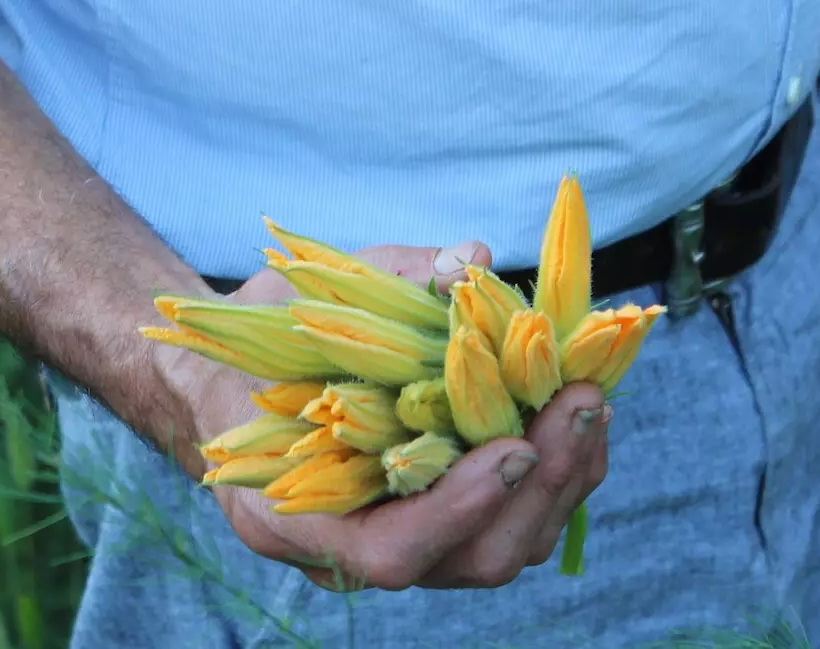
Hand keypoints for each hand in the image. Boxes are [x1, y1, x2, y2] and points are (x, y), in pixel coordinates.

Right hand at [159, 241, 611, 590]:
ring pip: (504, 546)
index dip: (459, 508)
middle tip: (581, 402)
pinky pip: (509, 518)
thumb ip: (383, 282)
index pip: (391, 551)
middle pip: (471, 560)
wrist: (230, 390)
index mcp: (295, 517)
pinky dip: (551, 470)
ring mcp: (402, 542)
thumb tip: (472, 259)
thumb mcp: (296, 301)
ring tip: (589, 397)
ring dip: (561, 477)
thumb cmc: (253, 348)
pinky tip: (572, 409)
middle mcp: (352, 552)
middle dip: (538, 486)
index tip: (514, 447)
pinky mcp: (441, 521)